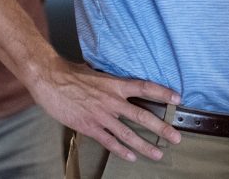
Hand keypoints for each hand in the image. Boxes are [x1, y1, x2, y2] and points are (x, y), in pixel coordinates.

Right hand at [29, 58, 181, 162]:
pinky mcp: (89, 127)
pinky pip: (109, 141)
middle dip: (161, 128)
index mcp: (115, 84)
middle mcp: (112, 100)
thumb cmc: (71, 73)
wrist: (50, 80)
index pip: (145, 88)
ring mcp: (101, 115)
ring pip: (128, 134)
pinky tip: (131, 156)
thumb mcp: (96, 71)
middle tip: (176, 137)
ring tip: (158, 153)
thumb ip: (110, 79)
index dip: (162, 93)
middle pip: (142, 115)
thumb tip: (119, 81)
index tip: (177, 98)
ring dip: (145, 145)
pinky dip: (121, 150)